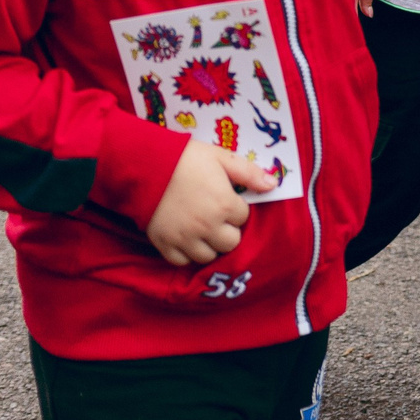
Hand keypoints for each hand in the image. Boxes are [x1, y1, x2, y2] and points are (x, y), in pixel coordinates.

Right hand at [143, 142, 275, 267]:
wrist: (145, 166)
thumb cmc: (186, 158)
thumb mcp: (221, 157)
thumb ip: (249, 173)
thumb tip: (273, 185)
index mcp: (224, 204)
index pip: (243, 217)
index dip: (236, 207)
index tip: (226, 198)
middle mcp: (207, 226)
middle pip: (231, 243)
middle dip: (228, 231)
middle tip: (217, 217)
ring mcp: (185, 238)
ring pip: (209, 256)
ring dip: (209, 244)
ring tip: (203, 229)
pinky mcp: (165, 245)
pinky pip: (182, 262)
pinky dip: (186, 254)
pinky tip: (186, 239)